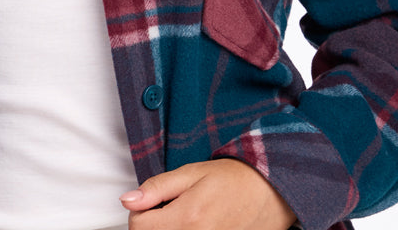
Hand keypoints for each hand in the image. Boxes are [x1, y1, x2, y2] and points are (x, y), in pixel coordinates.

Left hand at [120, 159, 295, 229]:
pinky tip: (195, 226)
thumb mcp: (192, 173)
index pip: (138, 227)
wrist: (270, 192)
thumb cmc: (233, 179)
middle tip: (167, 209)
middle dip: (153, 225)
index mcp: (187, 217)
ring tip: (184, 218)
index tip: (150, 203)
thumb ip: (158, 188)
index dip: (138, 212)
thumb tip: (127, 200)